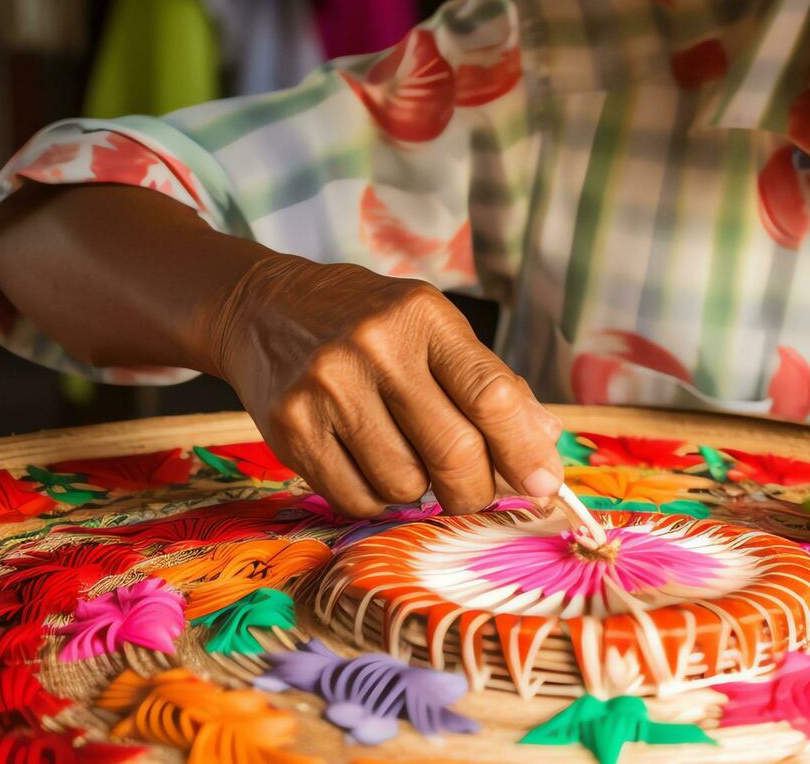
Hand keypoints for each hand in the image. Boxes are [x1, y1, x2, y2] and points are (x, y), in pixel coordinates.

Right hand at [205, 254, 563, 516]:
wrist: (263, 307)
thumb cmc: (369, 323)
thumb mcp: (433, 329)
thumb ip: (489, 382)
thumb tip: (545, 443)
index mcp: (424, 317)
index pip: (490, 395)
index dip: (525, 451)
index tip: (545, 486)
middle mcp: (375, 349)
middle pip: (453, 451)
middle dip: (476, 489)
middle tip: (474, 491)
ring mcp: (326, 389)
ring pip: (405, 485)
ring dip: (420, 492)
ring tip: (408, 459)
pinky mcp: (289, 428)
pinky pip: (355, 498)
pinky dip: (378, 501)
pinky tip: (372, 469)